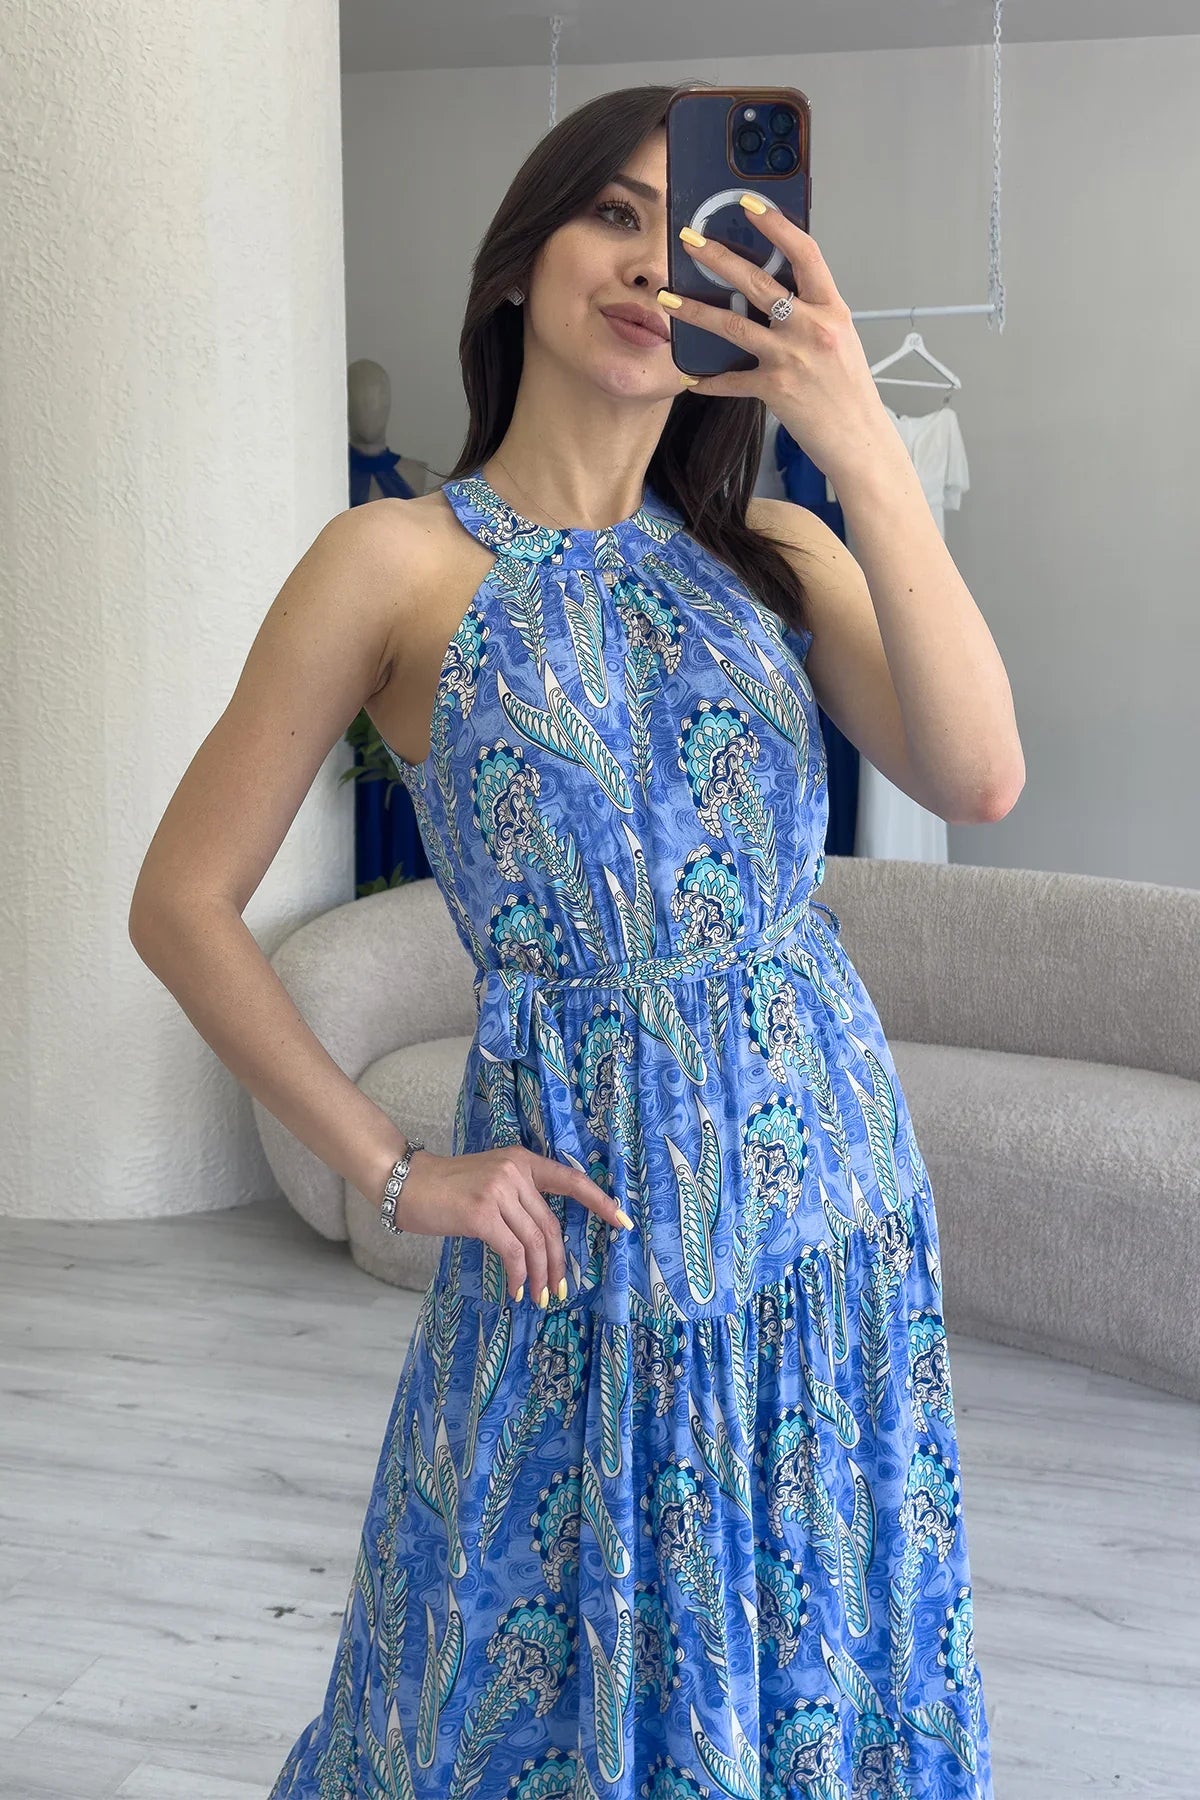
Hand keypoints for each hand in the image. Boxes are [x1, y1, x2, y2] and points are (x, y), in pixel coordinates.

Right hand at [386, 1146, 632, 1307]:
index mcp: (523, 1161)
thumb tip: (545, 1239)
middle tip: (560, 1289)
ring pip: (535, 1242)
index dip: (601, 1202)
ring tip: (540, 1296)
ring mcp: (498, 1192)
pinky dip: (519, 1275)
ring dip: (541, 1275)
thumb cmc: (448, 1187)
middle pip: (551, 1225)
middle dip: (559, 1262)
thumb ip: (519, 1197)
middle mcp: (515, 1172)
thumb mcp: (491, 1179)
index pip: (572, 1180)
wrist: (408, 1182)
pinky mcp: (481, 1215)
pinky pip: (513, 1253)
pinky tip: (516, 1289)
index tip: (624, 1222)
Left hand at [658, 197, 895, 489]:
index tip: (750, 203)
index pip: (804, 253)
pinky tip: (692, 380)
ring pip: (732, 324)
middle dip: (718, 256)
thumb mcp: (841, 339)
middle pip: (757, 281)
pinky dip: (711, 382)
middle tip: (690, 240)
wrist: (859, 439)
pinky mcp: (773, 389)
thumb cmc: (850, 391)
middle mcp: (812, 327)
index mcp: (832, 309)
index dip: (776, 223)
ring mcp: (791, 358)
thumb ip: (812, 312)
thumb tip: (779, 292)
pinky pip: (731, 380)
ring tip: (667, 299)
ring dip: (695, 311)